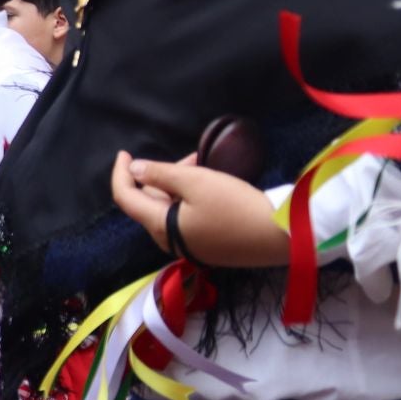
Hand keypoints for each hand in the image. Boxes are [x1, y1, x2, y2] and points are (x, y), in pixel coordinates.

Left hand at [109, 150, 282, 266]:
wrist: (279, 237)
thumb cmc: (235, 206)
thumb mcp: (196, 181)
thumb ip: (160, 174)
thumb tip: (134, 169)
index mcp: (160, 226)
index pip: (125, 198)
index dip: (120, 173)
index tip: (125, 152)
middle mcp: (168, 241)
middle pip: (150, 201)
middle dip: (162, 176)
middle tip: (191, 160)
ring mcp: (188, 247)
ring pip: (169, 208)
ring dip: (179, 184)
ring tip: (203, 166)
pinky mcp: (206, 247)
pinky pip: (186, 218)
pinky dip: (191, 198)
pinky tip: (211, 184)